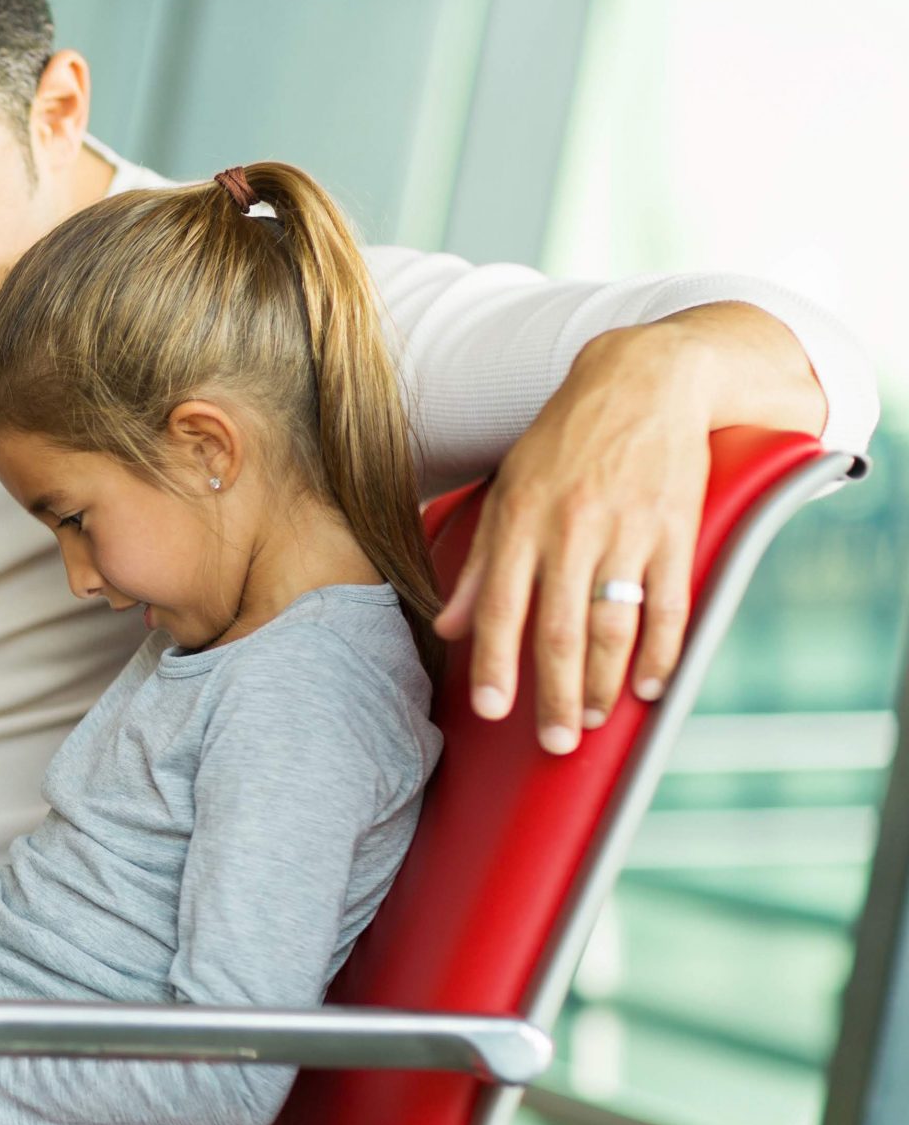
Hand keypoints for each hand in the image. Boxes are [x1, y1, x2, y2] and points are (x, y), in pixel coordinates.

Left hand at [435, 305, 821, 753]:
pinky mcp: (676, 530)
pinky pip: (670, 604)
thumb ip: (480, 563)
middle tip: (554, 743)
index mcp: (521, 522)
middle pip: (560, 630)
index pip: (503, 608)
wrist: (644, 381)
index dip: (497, 664)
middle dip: (554, 694)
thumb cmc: (563, 442)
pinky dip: (662, 652)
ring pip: (614, 625)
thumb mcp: (507, 491)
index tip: (492, 711)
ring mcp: (627, 531)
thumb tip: (449, 626)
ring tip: (592, 719)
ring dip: (604, 682)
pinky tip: (652, 687)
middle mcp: (571, 530)